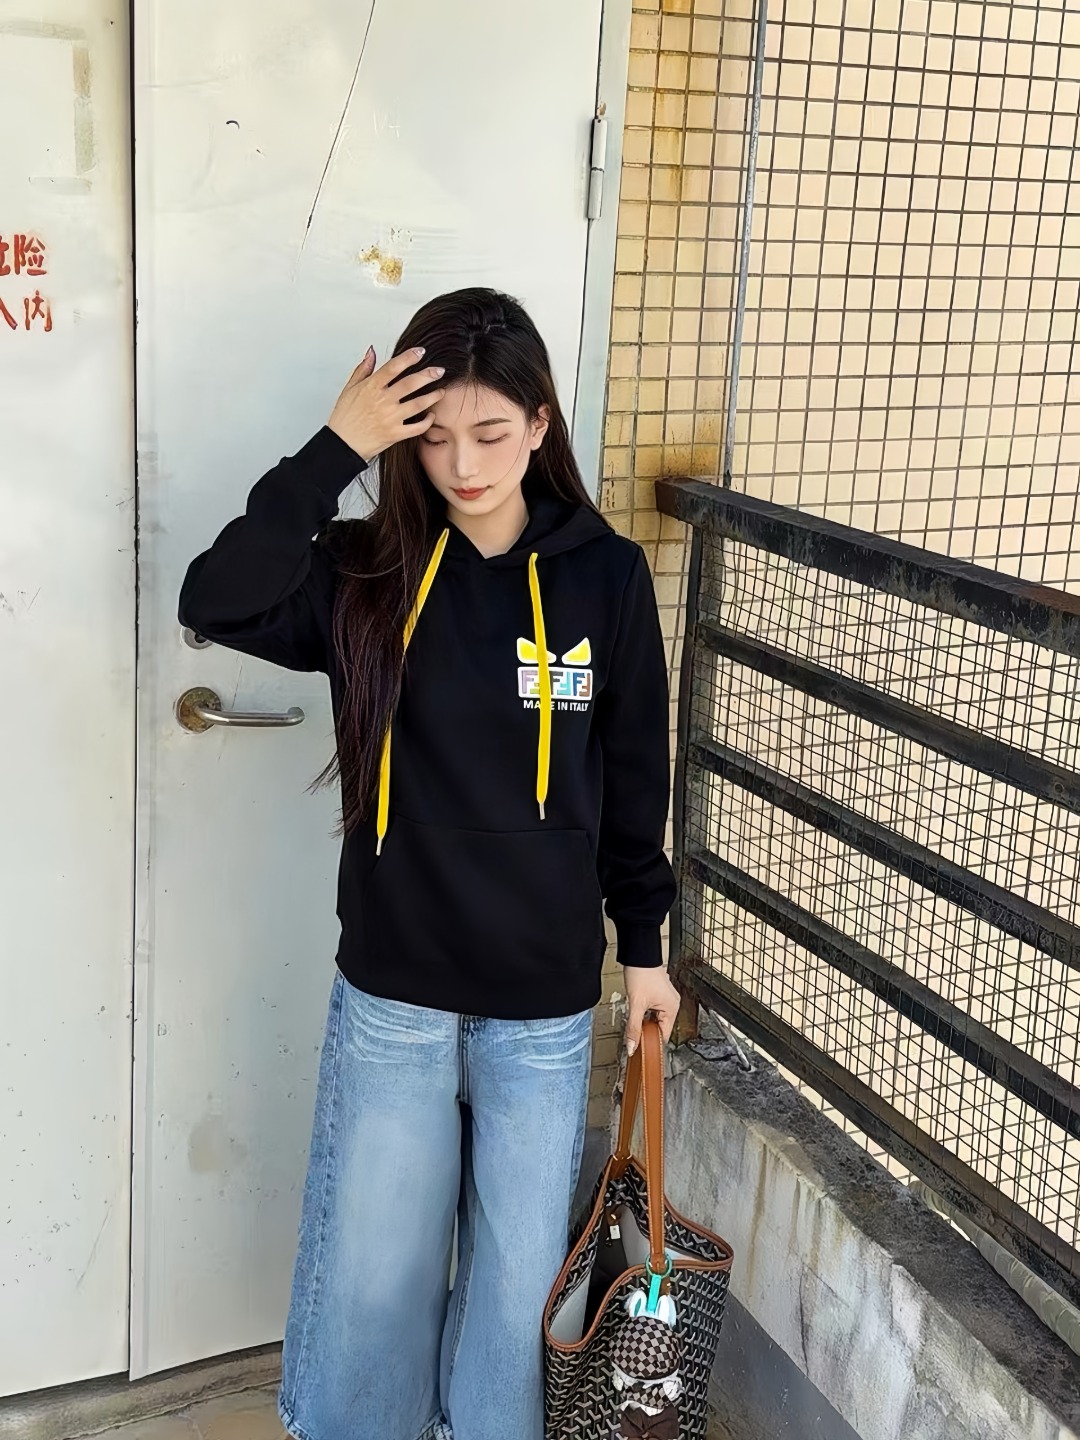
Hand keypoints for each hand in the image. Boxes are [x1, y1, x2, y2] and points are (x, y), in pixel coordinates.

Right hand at [328, 346, 445, 460]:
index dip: (409, 357)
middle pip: (410, 384)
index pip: (393, 367)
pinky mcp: (395, 434)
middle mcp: (383, 401)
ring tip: (441, 391)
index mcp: (371, 387)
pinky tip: (432, 416)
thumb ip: (363, 368)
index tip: (420, 352)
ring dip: (433, 397)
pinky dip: (427, 422)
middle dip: (428, 375)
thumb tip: (371, 351)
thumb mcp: (350, 388)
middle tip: (440, 371)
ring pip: (418, 404)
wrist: (342, 445)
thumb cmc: (345, 417)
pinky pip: (417, 428)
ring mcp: (390, 418)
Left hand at [623, 966, 680, 1055]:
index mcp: (672, 1008)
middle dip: (647, 1030)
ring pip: (655, 1019)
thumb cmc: (641, 973)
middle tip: (634, 1032)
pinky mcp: (659, 994)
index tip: (640, 1047)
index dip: (651, 1042)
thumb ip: (634, 1027)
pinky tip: (637, 1010)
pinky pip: (654, 1010)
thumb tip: (632, 1046)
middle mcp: (673, 1004)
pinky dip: (645, 1013)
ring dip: (645, 1021)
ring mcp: (667, 998)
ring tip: (635, 1018)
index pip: (664, 1035)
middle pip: (659, 1027)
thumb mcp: (636, 1004)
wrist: (637, 955)